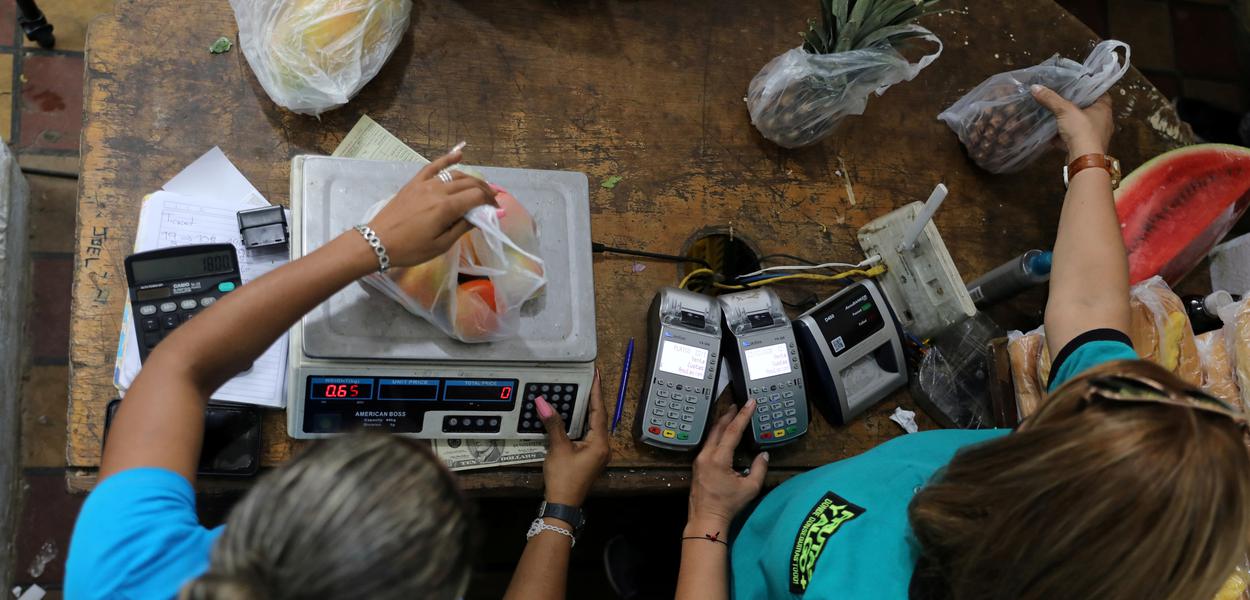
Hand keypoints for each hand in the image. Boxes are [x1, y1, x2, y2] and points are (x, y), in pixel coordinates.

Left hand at [366, 150, 497, 266]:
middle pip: (469, 183)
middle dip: (485, 190)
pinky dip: (447, 159)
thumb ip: (462, 227)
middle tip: (492, 200)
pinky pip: (433, 166)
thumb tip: (482, 216)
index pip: (477, 196)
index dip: (490, 202)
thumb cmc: (411, 249)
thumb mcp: (441, 245)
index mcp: (446, 208)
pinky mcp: (415, 183)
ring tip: (481, 187)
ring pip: (455, 175)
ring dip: (472, 179)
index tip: (496, 210)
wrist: (378, 242)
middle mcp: (438, 190)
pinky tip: (459, 154)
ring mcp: (425, 184)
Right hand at [537, 369, 610, 507]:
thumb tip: (543, 402)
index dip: (596, 391)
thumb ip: (553, 424)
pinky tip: (575, 413)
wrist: (562, 504)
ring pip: (594, 425)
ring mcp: (597, 453)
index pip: (599, 411)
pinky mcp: (590, 457)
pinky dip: (582, 422)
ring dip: (587, 409)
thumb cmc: (563, 478)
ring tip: (581, 391)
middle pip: (599, 416)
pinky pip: (589, 433)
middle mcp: (603, 446)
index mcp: (600, 443)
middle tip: (587, 379)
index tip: (596, 374)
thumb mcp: (558, 448)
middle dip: (593, 398)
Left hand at [686, 401, 767, 534]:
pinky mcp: (697, 464)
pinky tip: (721, 433)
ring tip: (730, 414)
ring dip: (721, 423)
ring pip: (711, 435)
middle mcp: (706, 455)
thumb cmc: (728, 505)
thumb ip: (759, 469)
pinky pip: (708, 443)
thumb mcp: (750, 488)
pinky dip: (716, 434)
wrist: (706, 518)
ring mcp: (699, 459)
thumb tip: (763, 455)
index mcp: (718, 459)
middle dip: (729, 414)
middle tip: (738, 404)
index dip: (743, 416)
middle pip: (718, 428)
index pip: (732, 431)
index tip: (750, 403)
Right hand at [1030, 85, 1113, 160]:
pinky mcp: (1086, 147)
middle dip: (1077, 105)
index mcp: (1104, 108)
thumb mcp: (1065, 110)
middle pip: (1089, 109)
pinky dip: (1065, 136)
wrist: (1084, 160)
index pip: (1100, 93)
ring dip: (1071, 122)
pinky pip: (1075, 138)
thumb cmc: (1082, 131)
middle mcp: (1103, 121)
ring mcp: (1095, 136)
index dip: (1089, 88)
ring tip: (1057, 114)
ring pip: (1082, 124)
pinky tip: (1053, 133)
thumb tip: (1035, 87)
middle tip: (1063, 98)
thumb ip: (1051, 99)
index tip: (1077, 85)